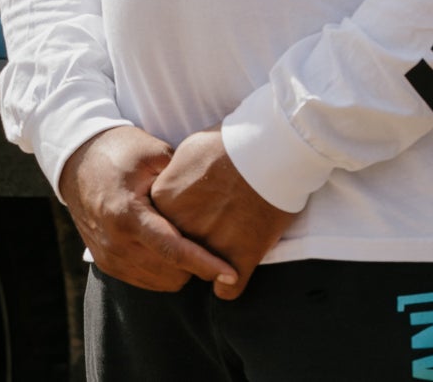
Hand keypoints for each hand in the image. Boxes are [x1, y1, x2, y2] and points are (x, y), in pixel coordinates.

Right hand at [59, 125, 236, 291]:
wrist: (79, 161)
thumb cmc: (121, 150)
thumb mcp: (154, 153)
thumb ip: (181, 179)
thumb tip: (214, 195)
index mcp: (128, 214)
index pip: (173, 249)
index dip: (205, 264)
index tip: (231, 275)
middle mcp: (116, 243)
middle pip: (171, 272)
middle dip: (197, 264)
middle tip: (213, 239)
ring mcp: (109, 257)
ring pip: (160, 282)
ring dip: (181, 269)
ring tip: (193, 240)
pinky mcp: (106, 263)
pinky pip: (145, 280)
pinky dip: (164, 271)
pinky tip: (172, 247)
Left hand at [151, 128, 297, 299]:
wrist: (272, 148)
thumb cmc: (232, 142)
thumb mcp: (189, 149)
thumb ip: (173, 176)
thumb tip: (170, 188)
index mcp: (164, 199)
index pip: (160, 225)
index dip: (179, 221)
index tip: (195, 212)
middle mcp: (181, 227)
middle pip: (179, 250)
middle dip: (194, 244)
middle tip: (214, 228)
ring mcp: (209, 246)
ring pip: (202, 272)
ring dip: (213, 264)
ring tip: (230, 245)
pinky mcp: (240, 260)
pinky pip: (228, 291)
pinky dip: (233, 284)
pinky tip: (238, 270)